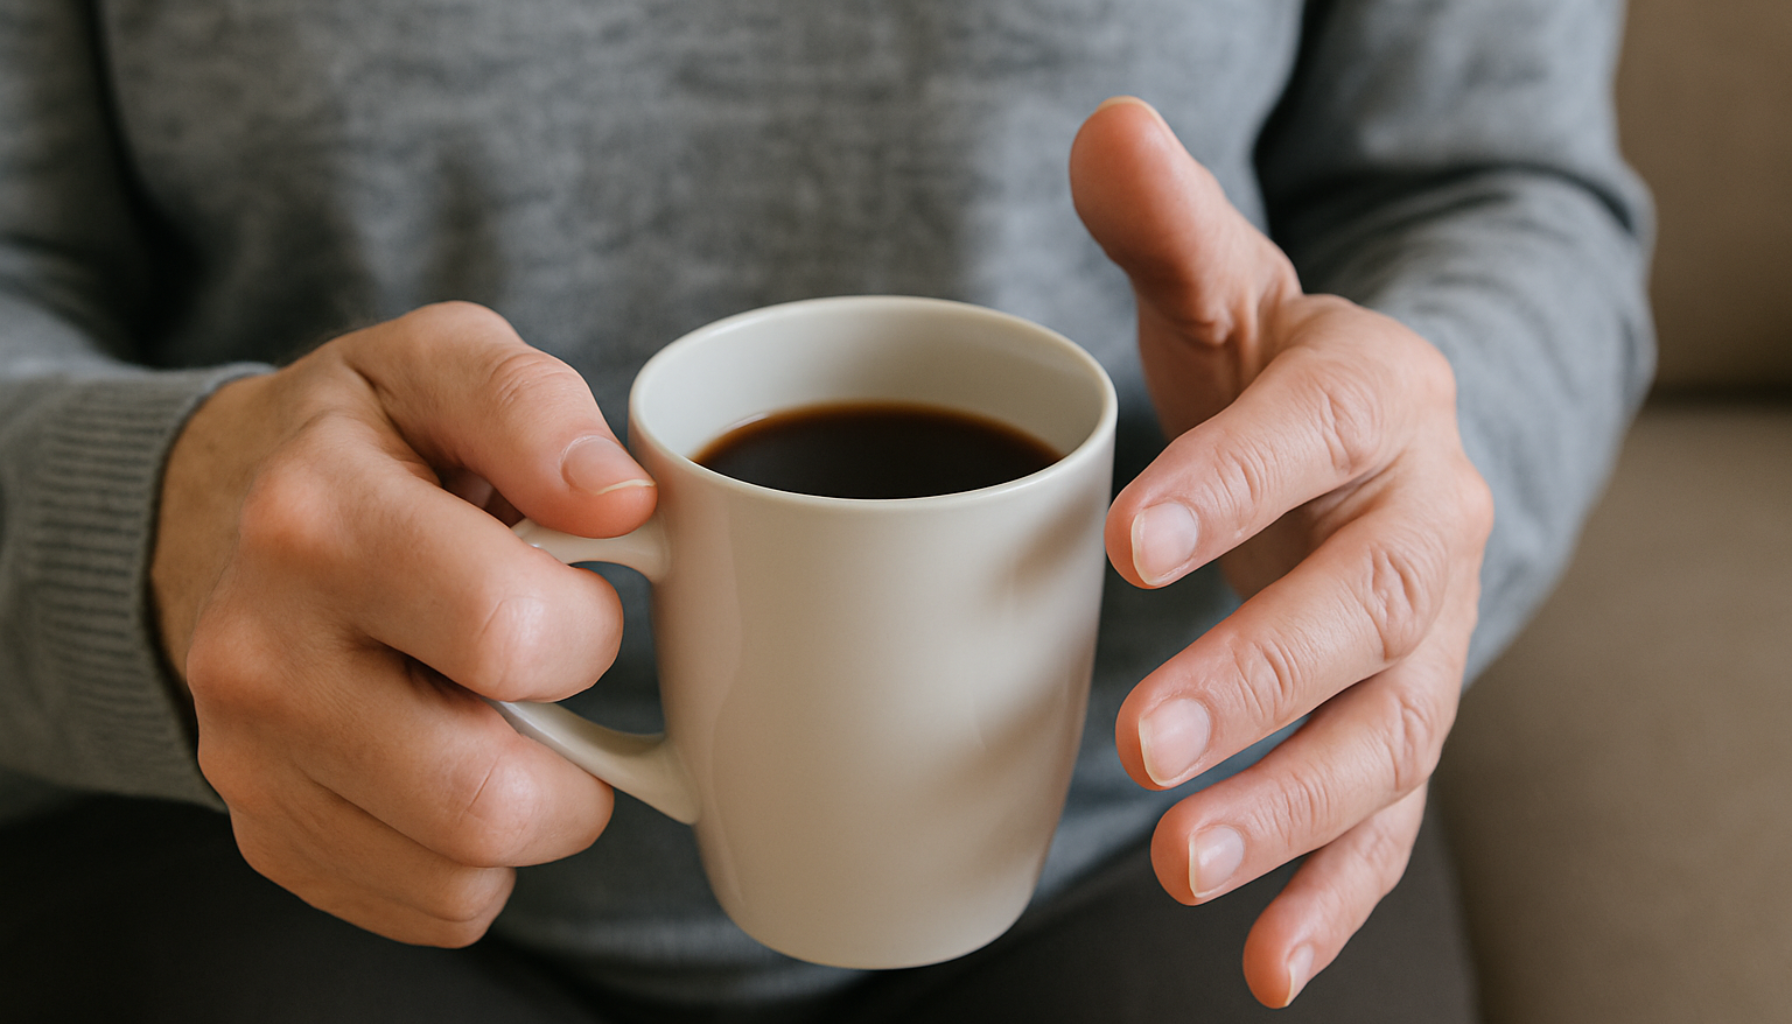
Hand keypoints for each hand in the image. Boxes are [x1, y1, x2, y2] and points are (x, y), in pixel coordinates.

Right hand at [151, 302, 655, 945]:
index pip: (507, 633)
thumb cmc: (370, 440)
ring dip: (535, 813)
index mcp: (314, 518)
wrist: (222, 510)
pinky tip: (461, 763)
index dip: (588, 625)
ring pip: (462, 874)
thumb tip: (620, 501)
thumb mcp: (445, 364)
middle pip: (484, 798)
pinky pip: (429, 906)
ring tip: (513, 721)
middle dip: (577, 756)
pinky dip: (482, 857)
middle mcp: (260, 654)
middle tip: (559, 682)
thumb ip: (535, 407)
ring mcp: (250, 756)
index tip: (577, 588)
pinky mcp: (266, 829)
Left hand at [1070, 99, 1492, 1005]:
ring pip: (1386, 731)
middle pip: (1365, 605)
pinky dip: (1334, 895)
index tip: (1130, 538)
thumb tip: (1105, 125)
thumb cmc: (1269, 368)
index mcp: (1378, 395)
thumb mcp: (1222, 287)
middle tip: (1148, 739)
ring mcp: (1427, 639)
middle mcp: (1425, 520)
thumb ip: (1168, 224)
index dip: (1233, 482)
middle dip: (1260, 677)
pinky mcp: (1402, 721)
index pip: (1315, 431)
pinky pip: (1388, 822)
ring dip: (1294, 809)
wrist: (1371, 445)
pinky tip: (1267, 964)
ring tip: (1188, 868)